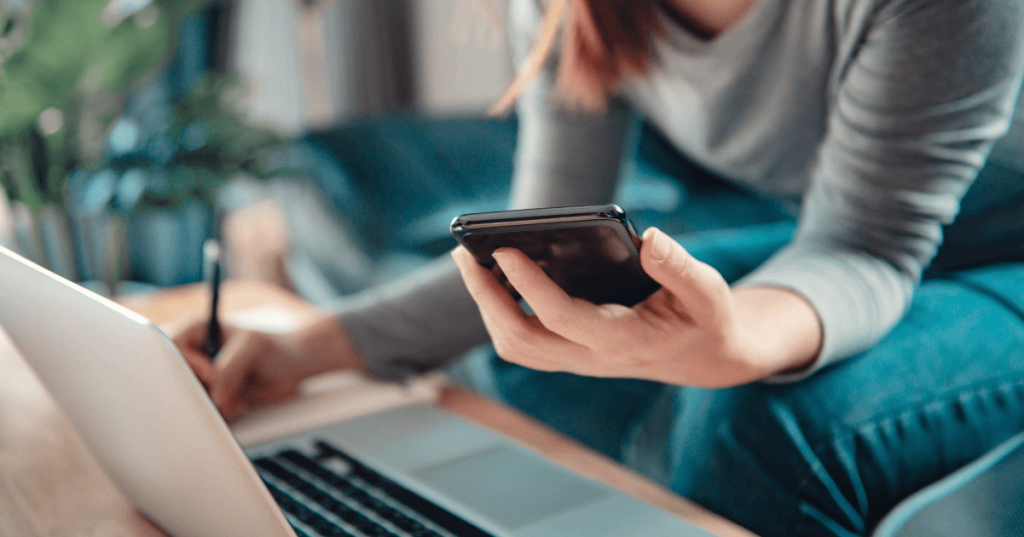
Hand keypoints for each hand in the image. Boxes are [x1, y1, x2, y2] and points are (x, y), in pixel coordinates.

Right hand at [169, 314, 363, 420]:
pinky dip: (219, 414)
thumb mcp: (253, 349)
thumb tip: (215, 398)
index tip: (214, 374)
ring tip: (239, 396)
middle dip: (199, 390)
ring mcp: (197, 378)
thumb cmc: (274, 349)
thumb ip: (229, 369)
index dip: (189, 364)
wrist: (291, 368)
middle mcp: (190, 354)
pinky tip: (239, 404)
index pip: (170, 347)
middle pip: (172, 377)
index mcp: (195, 330)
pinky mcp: (206, 398)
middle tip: (226, 394)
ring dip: (212, 404)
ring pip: (187, 398)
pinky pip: (200, 413)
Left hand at [451, 227, 820, 386]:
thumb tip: (649, 236)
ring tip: (470, 262)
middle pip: (520, 339)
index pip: (561, 318)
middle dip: (486, 298)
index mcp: (623, 341)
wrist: (707, 358)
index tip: (504, 248)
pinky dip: (500, 312)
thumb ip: (680, 268)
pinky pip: (522, 341)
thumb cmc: (706, 319)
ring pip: (514, 345)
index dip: (529, 285)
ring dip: (486, 307)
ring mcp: (576, 361)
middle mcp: (591, 358)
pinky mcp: (569, 355)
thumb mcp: (709, 292)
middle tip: (464, 254)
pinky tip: (494, 277)